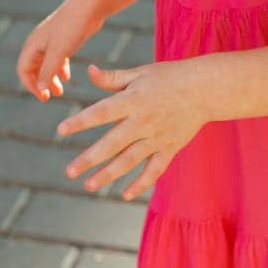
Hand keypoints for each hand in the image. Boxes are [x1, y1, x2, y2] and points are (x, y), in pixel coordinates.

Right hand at [16, 0, 107, 100]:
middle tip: (49, 97)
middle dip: (39, 84)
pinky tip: (67, 77)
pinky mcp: (64, 39)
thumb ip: (48, 70)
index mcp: (33, 44)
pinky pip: (56, 58)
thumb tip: (40, 88)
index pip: (23, 70)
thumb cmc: (72, 26)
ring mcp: (51, 40)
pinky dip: (59, 69)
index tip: (44, 97)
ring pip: (45, 64)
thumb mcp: (59, 52)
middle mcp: (39, 42)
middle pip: (32, 68)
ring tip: (60, 92)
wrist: (89, 5)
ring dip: (50, 79)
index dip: (30, 85)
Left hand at [57, 62, 209, 201]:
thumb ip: (114, 77)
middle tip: (70, 171)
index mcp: (134, 99)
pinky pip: (154, 170)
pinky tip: (124, 195)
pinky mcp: (169, 148)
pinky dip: (140, 184)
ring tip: (89, 185)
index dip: (81, 121)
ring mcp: (157, 137)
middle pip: (112, 143)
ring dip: (108, 174)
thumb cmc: (170, 76)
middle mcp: (143, 121)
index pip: (102, 112)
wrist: (206, 89)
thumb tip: (89, 72)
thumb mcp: (141, 72)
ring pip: (129, 160)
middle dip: (89, 158)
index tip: (61, 130)